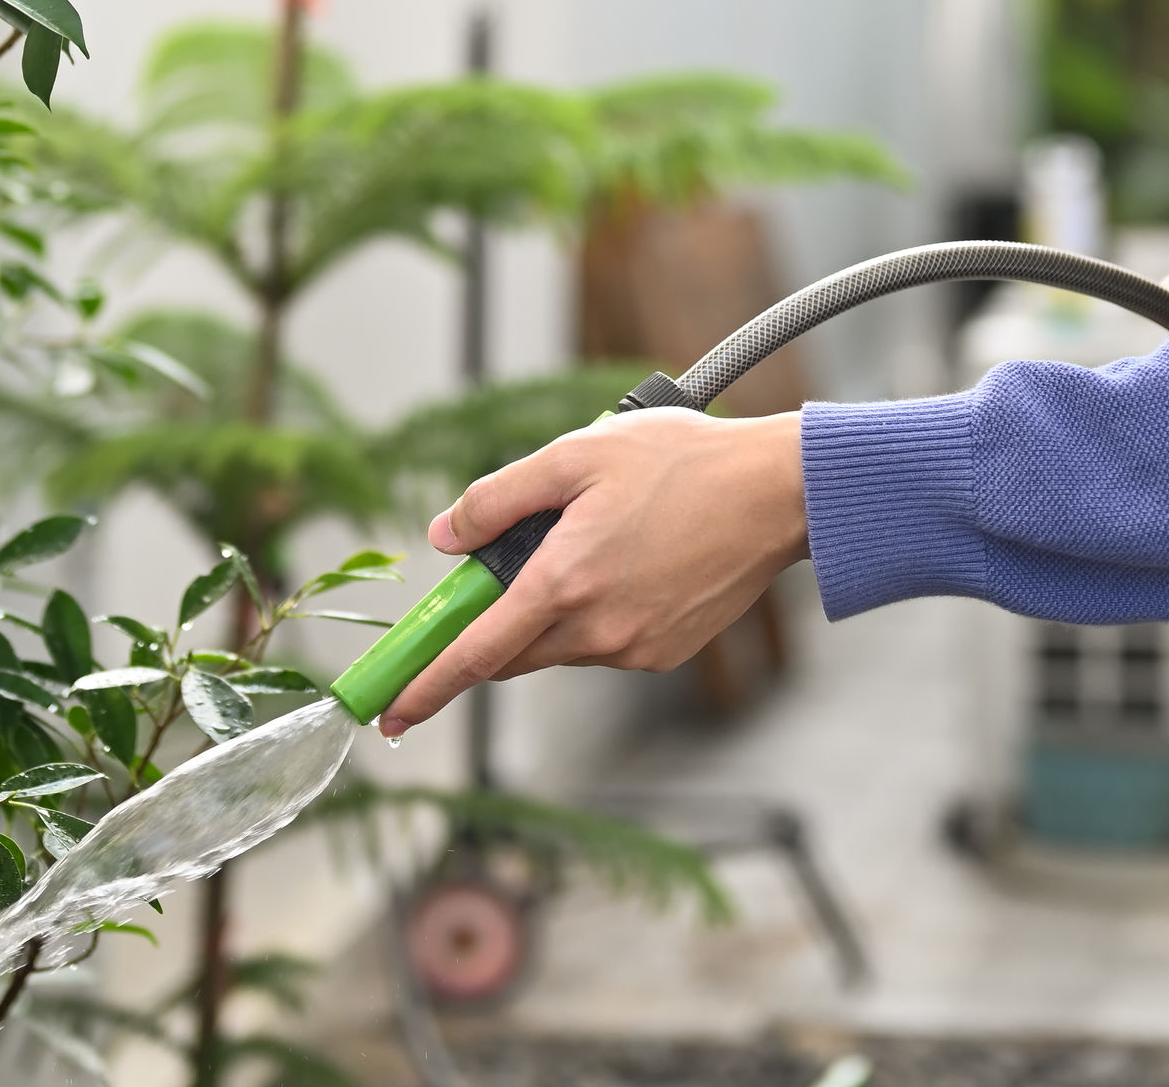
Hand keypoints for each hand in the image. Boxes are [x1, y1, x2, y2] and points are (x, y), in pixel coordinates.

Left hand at [375, 407, 808, 735]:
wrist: (780, 494)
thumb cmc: (683, 461)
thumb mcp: (578, 454)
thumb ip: (499, 497)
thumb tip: (443, 536)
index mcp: (563, 583)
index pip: (474, 654)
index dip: (425, 687)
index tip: (388, 713)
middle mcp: (596, 631)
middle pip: (513, 651)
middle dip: (493, 626)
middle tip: (502, 573)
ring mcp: (635, 650)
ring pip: (560, 645)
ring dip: (552, 609)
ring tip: (600, 534)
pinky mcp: (666, 653)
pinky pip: (605, 644)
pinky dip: (597, 613)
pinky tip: (634, 558)